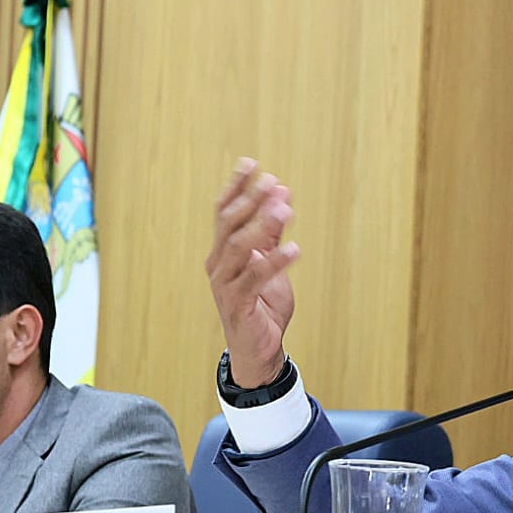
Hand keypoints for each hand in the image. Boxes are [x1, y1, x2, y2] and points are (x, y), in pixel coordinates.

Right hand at [206, 158, 299, 386]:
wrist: (258, 349)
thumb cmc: (262, 305)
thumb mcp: (269, 262)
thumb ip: (271, 232)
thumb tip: (281, 194)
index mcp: (222, 252)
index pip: (223, 212)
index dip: (236, 187)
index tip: (250, 163)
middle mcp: (218, 265)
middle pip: (229, 224)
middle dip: (250, 200)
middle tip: (271, 182)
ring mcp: (225, 285)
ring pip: (238, 247)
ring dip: (262, 225)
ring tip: (284, 209)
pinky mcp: (238, 305)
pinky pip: (254, 279)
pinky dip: (274, 262)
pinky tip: (294, 249)